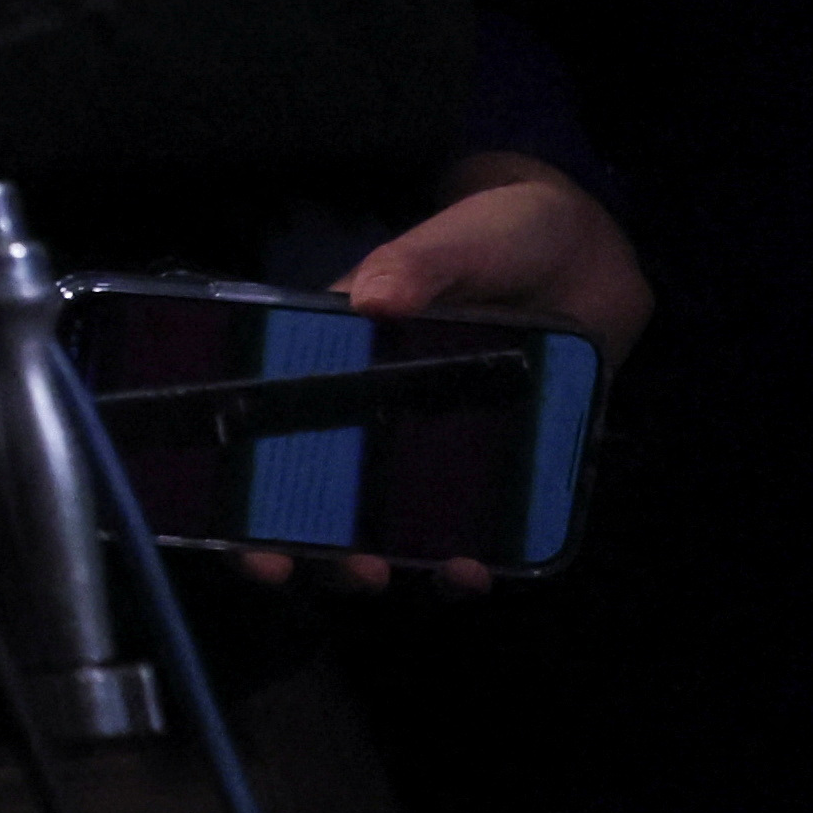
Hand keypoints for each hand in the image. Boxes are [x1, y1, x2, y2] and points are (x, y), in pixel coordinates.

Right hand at [228, 154, 651, 599]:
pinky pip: (462, 532)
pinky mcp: (487, 475)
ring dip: (365, 562)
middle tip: (286, 563)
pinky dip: (457, 567)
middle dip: (286, 538)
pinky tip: (470, 572)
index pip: (264, 414)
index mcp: (334, 354)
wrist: (590, 262)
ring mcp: (424, 450)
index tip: (222, 507)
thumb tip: (370, 300)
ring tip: (380, 576)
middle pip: (306, 491)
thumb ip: (417, 264)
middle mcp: (366, 412)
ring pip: (375, 525)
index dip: (231, 469)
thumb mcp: (459, 240)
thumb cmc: (504, 236)